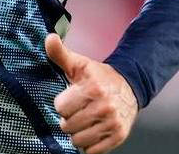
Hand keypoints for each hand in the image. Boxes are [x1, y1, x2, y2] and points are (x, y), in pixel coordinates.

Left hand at [45, 34, 137, 153]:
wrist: (129, 88)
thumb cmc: (99, 77)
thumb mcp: (80, 64)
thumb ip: (60, 53)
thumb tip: (49, 38)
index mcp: (93, 88)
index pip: (61, 107)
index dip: (63, 104)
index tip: (70, 99)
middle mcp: (104, 107)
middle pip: (67, 126)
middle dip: (68, 119)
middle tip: (77, 111)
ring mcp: (112, 123)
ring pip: (78, 140)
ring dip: (77, 133)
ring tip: (84, 121)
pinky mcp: (118, 136)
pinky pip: (92, 151)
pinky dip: (89, 144)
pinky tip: (92, 130)